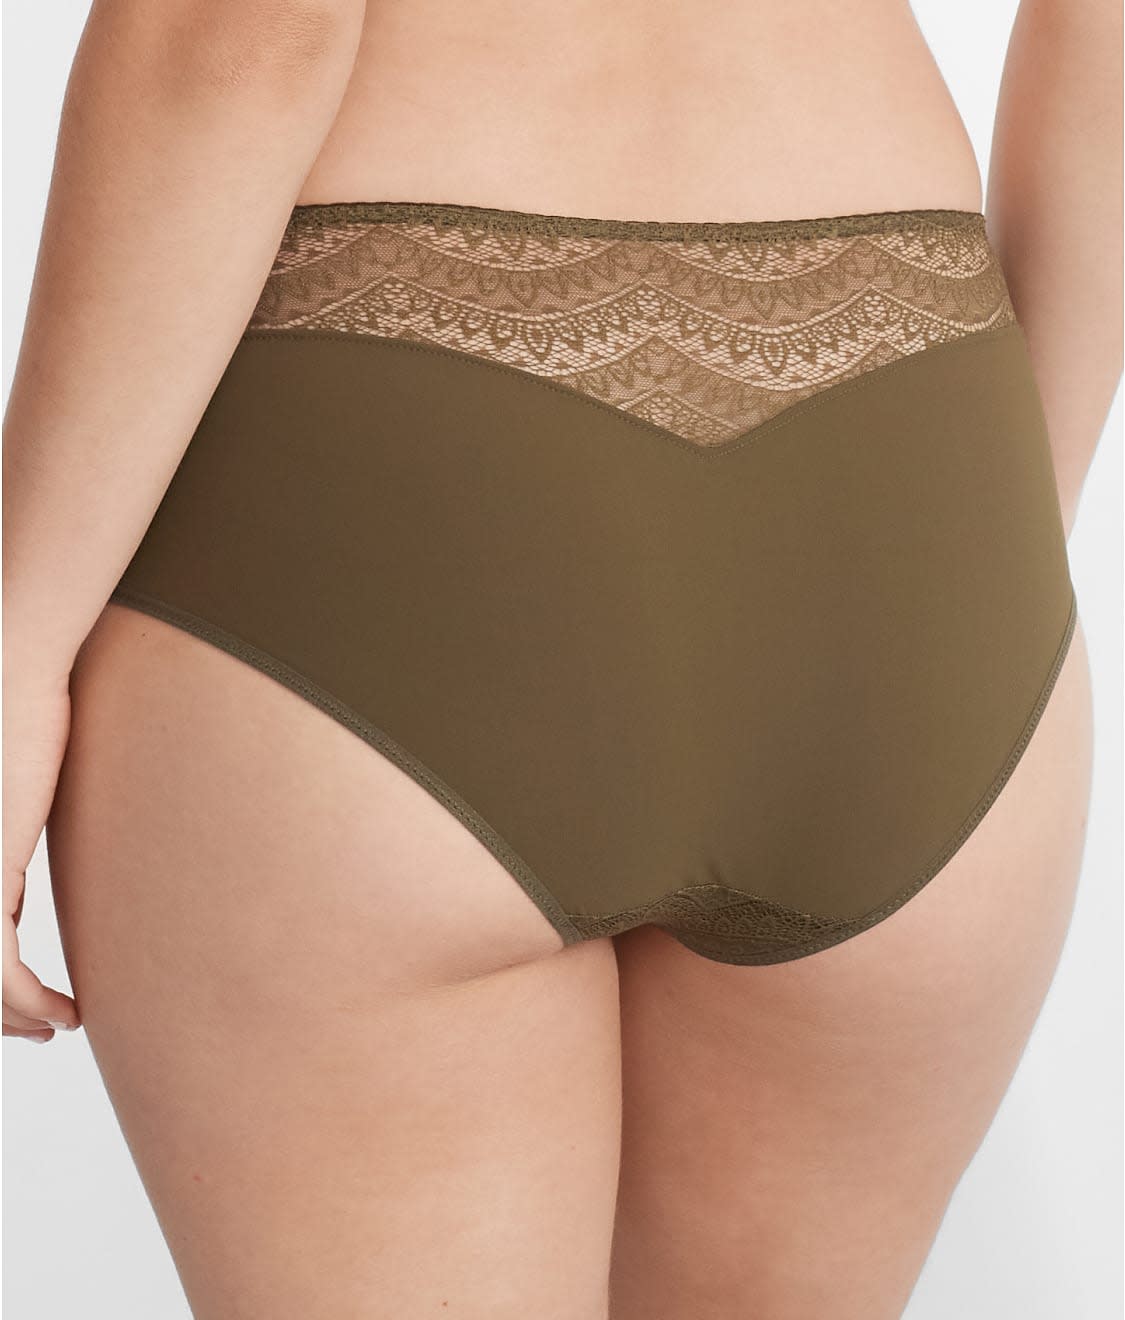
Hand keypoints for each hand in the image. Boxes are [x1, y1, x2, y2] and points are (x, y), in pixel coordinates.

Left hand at [3, 669, 80, 1041]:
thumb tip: (14, 902)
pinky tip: (64, 1009)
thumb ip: (2, 865)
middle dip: (5, 1017)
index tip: (32, 1012)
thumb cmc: (16, 723)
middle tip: (43, 1031)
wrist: (13, 680)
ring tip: (61, 1024)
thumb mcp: (11, 811)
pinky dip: (30, 1000)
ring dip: (20, 1018)